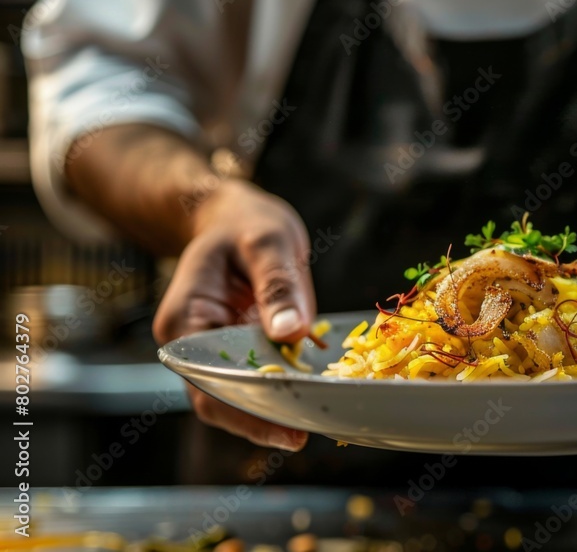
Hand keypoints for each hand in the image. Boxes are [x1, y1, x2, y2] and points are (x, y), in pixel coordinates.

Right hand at [153, 180, 314, 450]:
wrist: (237, 218)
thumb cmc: (246, 224)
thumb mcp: (268, 242)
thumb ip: (278, 285)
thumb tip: (291, 333)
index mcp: (184, 319)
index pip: (207, 383)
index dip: (244, 413)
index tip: (285, 429)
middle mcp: (192, 344)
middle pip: (220, 399)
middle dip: (262, 420)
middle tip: (307, 433)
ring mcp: (215, 350)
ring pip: (239, 395)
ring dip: (275, 409)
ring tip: (317, 419)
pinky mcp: (240, 351)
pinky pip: (259, 378)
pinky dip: (285, 389)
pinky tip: (317, 396)